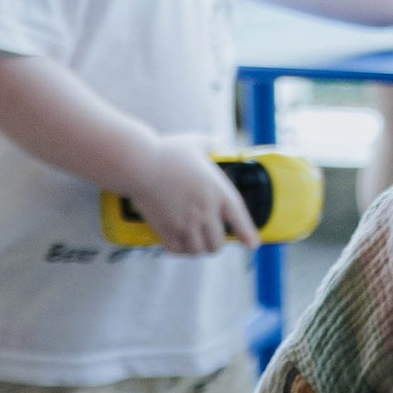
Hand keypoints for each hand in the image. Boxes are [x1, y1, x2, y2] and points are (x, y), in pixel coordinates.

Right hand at [126, 134, 256, 254]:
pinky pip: (177, 250)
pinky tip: (177, 242)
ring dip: (197, 248)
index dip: (247, 233)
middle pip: (217, 242)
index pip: (239, 218)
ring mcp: (185, 222)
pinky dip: (179, 249)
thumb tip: (218, 143)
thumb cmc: (167, 151)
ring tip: (194, 241)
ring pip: (198, 250)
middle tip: (209, 238)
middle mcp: (205, 210)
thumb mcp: (195, 143)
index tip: (252, 245)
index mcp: (217, 190)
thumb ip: (211, 144)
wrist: (140, 164)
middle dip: (215, 242)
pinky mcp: (165, 230)